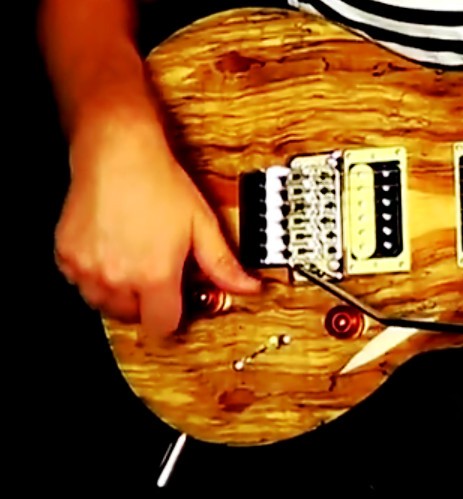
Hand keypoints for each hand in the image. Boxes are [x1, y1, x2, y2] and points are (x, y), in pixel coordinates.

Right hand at [54, 114, 260, 334]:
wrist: (117, 153)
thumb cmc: (158, 184)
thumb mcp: (202, 224)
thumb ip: (223, 264)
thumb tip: (248, 287)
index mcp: (154, 276)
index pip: (162, 326)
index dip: (173, 316)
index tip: (176, 301)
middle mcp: (117, 277)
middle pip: (132, 317)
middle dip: (147, 301)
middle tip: (157, 272)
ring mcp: (87, 268)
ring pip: (103, 303)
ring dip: (119, 292)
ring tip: (134, 260)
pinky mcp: (65, 255)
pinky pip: (79, 282)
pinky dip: (94, 274)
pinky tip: (112, 250)